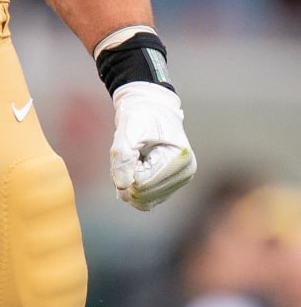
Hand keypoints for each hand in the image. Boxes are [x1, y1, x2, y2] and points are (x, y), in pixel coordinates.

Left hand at [110, 82, 195, 210]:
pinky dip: (135, 186)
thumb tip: (122, 188)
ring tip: (132, 157)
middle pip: (146, 194)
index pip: (145, 183)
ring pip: (146, 199)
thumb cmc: (140, 115)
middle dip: (128, 178)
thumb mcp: (127, 130)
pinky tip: (134, 166)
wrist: (150, 106)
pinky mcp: (172, 183)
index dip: (127, 171)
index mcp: (178, 158)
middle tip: (126, 152)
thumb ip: (122, 158)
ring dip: (130, 182)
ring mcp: (179, 180)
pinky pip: (149, 197)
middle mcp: (184, 173)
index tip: (127, 149)